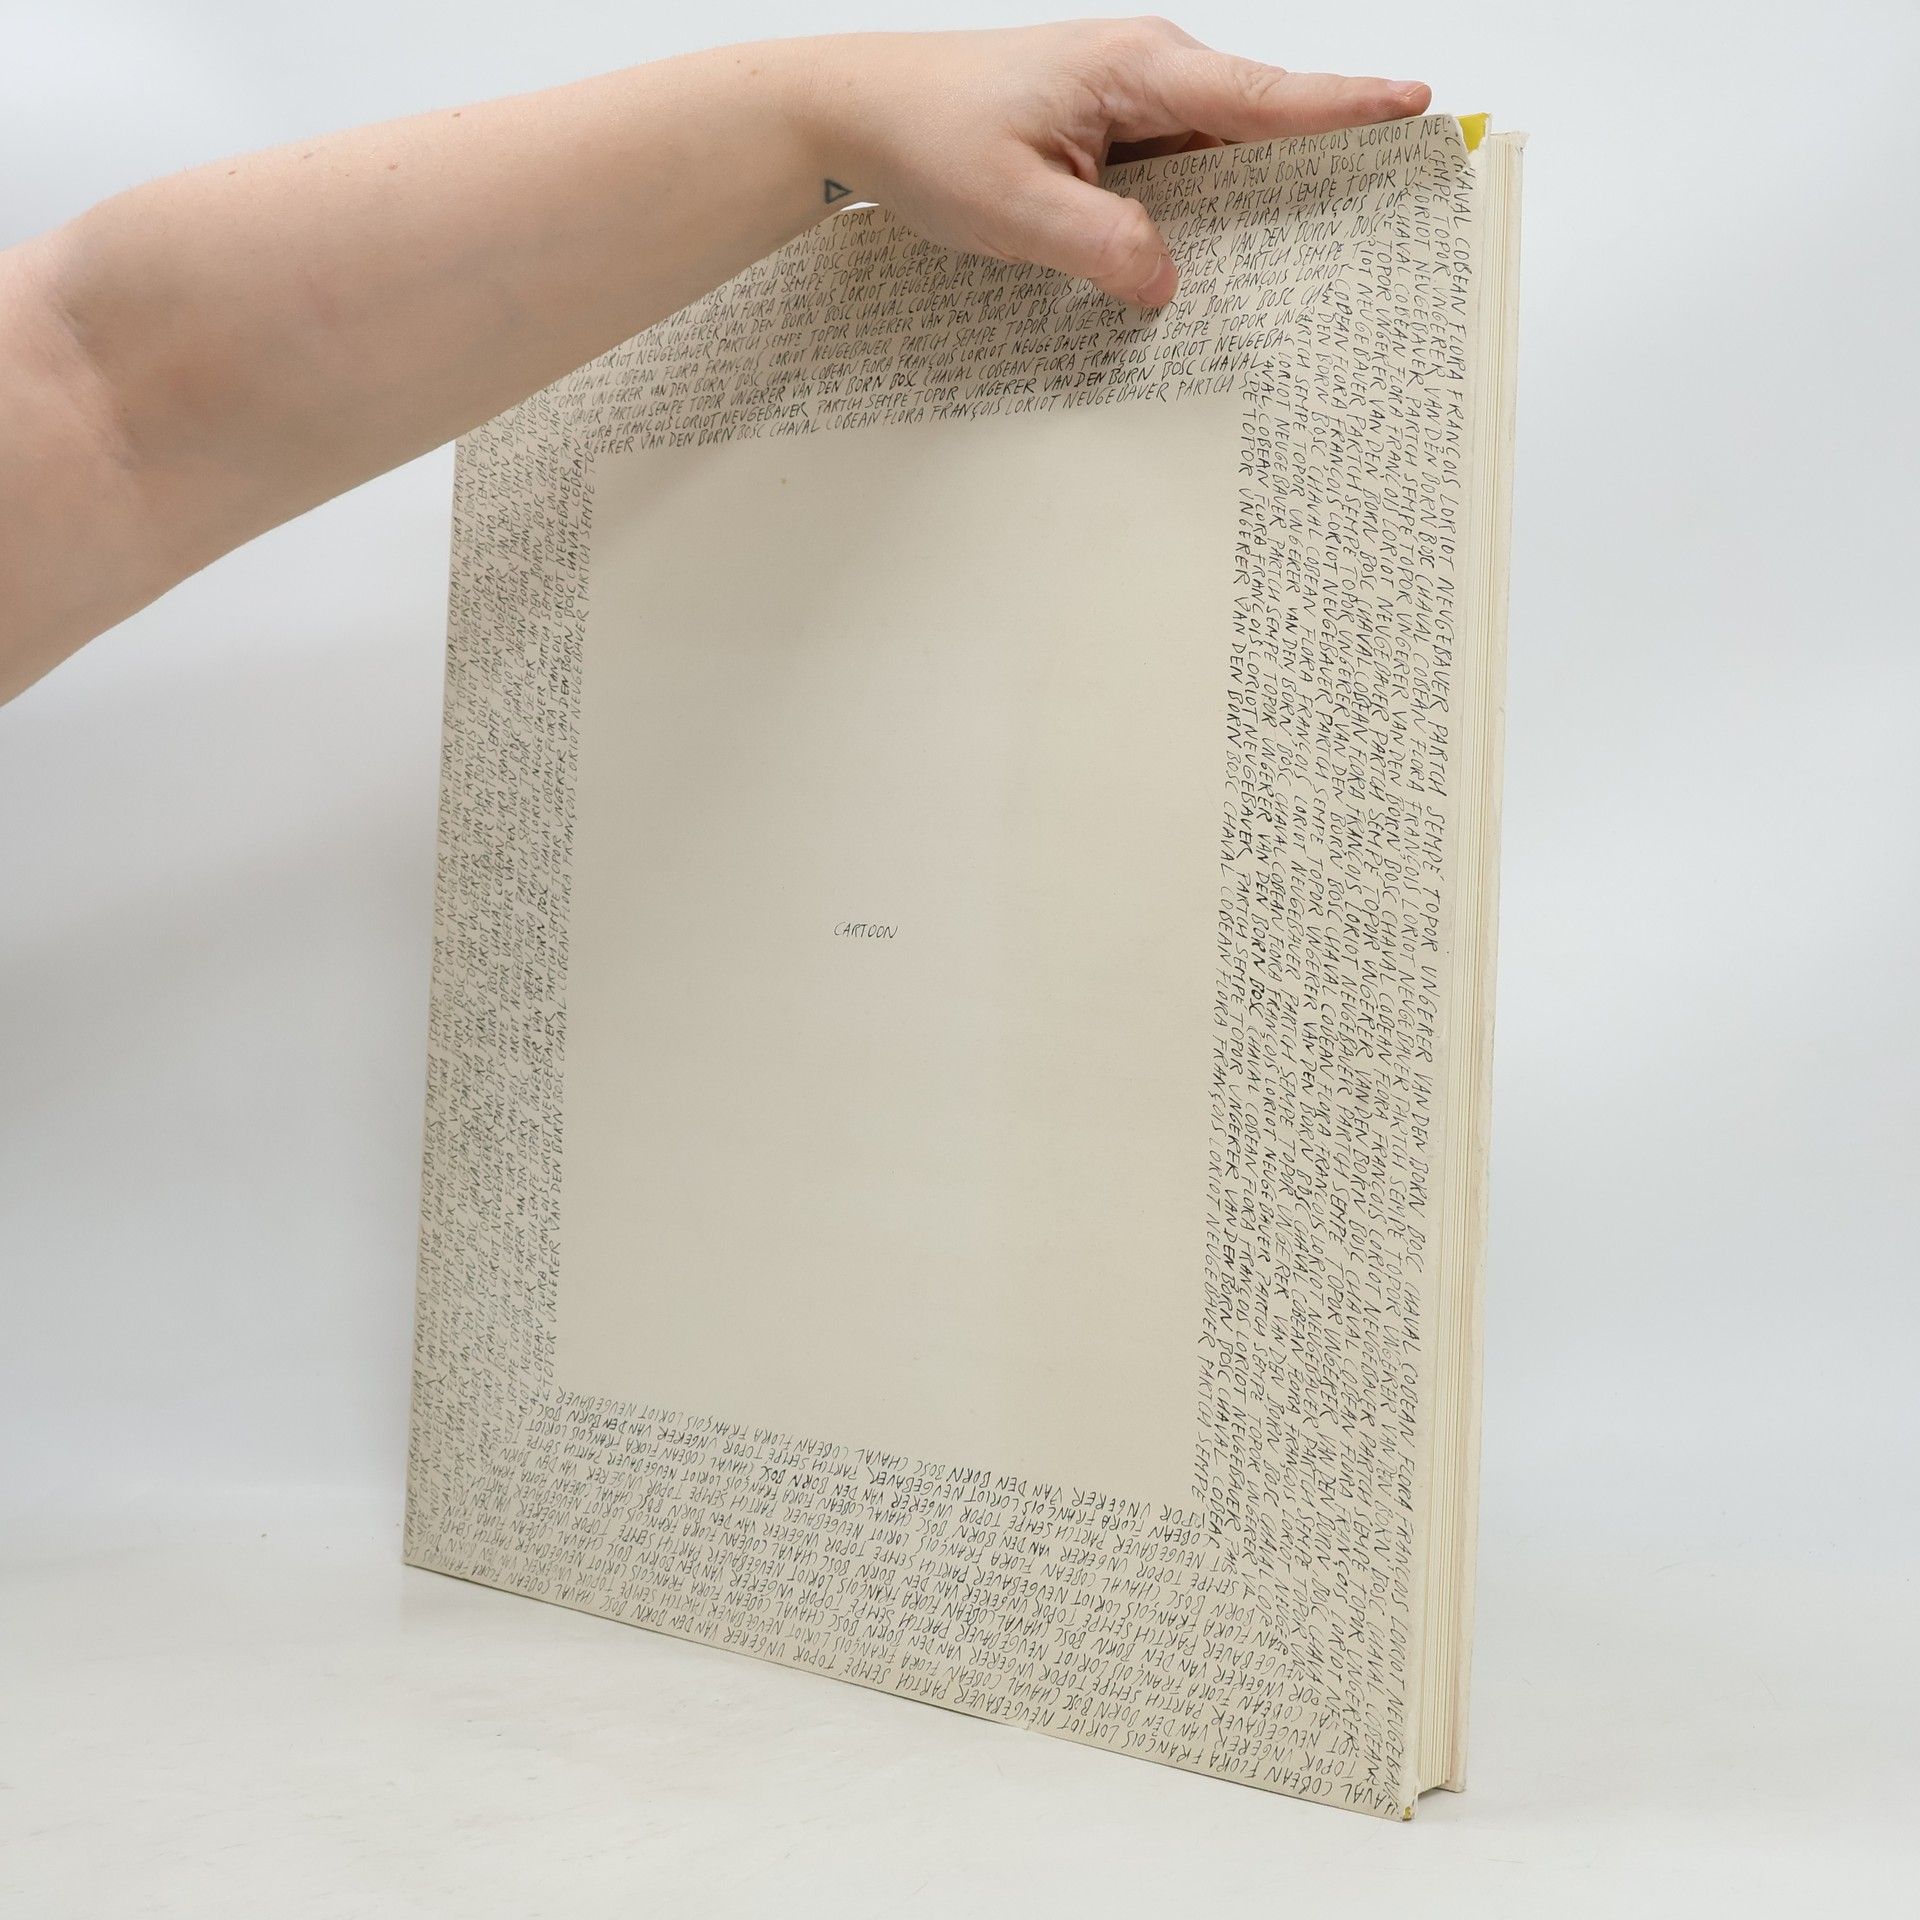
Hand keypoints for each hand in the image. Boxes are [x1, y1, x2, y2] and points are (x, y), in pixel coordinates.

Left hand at [797, 18, 1430, 306]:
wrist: (857, 110)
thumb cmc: (925, 135)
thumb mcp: (1014, 212)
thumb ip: (1102, 248)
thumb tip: (1168, 284)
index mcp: (1137, 68)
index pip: (1266, 95)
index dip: (1345, 108)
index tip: (1415, 108)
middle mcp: (1145, 70)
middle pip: (1260, 124)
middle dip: (1322, 164)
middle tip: (1384, 210)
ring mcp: (1129, 99)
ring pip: (1220, 154)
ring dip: (1256, 200)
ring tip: (1312, 252)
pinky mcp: (1107, 130)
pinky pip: (1179, 170)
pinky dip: (1201, 209)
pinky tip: (1210, 256)